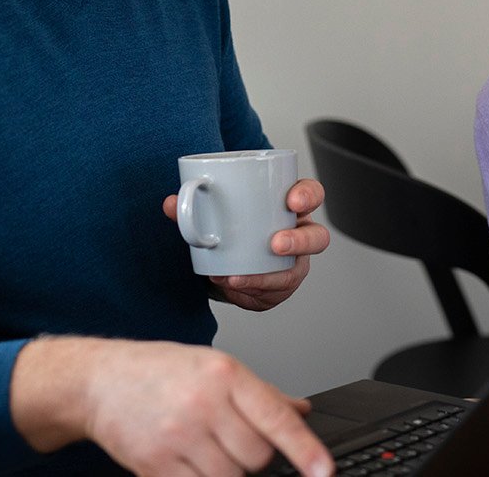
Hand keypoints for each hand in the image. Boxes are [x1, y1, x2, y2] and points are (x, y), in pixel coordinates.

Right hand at [12, 337, 334, 476]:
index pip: (276, 418)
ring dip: (230, 471)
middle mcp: (203, 403)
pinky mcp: (156, 465)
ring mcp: (179, 436)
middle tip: (232, 439)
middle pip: (258, 456)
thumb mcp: (215, 368)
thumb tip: (301, 411)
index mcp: (225, 374)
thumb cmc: (160, 370)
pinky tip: (192, 462)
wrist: (101, 381)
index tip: (324, 471)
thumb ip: (261, 393)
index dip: (306, 450)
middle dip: (255, 456)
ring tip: (209, 447)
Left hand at [164, 178, 330, 311]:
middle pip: (316, 237)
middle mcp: (297, 234)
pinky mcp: (279, 286)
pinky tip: (233, 288)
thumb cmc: (229, 226)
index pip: (311, 194)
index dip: (308, 195)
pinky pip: (272, 294)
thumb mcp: (214, 211)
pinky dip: (251, 293)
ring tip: (237, 277)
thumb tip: (171, 203)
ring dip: (268, 278)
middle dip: (299, 241)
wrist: (222, 257)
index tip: (291, 200)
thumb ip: (192, 207)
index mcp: (287, 206)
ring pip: (294, 272)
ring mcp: (292, 263)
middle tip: (274, 245)